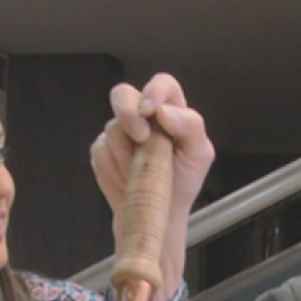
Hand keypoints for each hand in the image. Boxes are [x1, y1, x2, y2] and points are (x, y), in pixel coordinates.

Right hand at [90, 73, 215, 300]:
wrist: (159, 215)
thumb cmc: (182, 182)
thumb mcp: (199, 155)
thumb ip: (191, 126)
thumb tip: (165, 112)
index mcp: (170, 110)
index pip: (161, 84)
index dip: (154, 91)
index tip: (151, 111)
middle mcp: (143, 117)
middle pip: (123, 94)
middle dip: (128, 113)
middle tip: (141, 137)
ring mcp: (120, 134)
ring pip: (112, 127)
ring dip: (128, 153)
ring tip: (143, 172)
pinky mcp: (103, 152)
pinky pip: (101, 151)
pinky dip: (115, 168)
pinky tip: (128, 180)